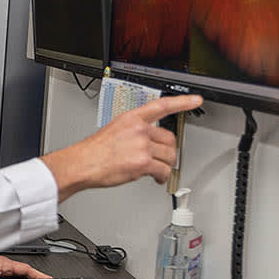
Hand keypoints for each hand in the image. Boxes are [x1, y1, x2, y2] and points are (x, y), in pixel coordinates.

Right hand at [41, 95, 201, 201]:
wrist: (83, 164)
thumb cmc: (94, 151)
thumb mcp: (114, 130)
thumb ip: (133, 131)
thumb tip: (148, 141)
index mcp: (132, 118)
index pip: (161, 106)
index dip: (181, 102)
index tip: (196, 100)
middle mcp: (139, 129)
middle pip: (169, 139)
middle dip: (167, 151)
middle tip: (160, 159)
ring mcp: (141, 145)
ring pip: (168, 156)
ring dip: (164, 165)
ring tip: (155, 170)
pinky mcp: (142, 163)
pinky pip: (163, 170)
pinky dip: (161, 177)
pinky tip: (155, 178)